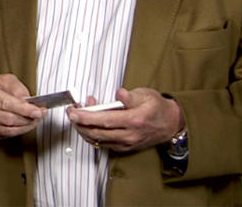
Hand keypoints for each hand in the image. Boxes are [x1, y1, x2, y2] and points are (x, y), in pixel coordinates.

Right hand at [0, 74, 44, 139]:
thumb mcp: (5, 80)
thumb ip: (18, 89)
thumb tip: (28, 102)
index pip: (6, 103)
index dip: (24, 109)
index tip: (38, 111)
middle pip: (8, 119)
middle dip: (28, 119)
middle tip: (40, 115)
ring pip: (8, 130)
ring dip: (25, 127)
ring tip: (34, 120)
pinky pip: (5, 135)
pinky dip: (18, 131)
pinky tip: (23, 125)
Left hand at [66, 87, 183, 152]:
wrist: (170, 124)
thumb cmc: (157, 107)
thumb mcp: (146, 95)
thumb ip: (130, 96)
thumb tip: (119, 94)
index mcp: (134, 120)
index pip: (104, 120)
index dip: (86, 117)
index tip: (74, 112)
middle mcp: (129, 135)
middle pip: (97, 133)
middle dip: (79, 123)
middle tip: (71, 112)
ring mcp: (126, 144)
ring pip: (97, 140)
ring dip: (84, 128)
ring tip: (79, 114)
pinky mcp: (124, 148)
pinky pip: (102, 143)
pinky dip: (92, 133)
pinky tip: (90, 121)